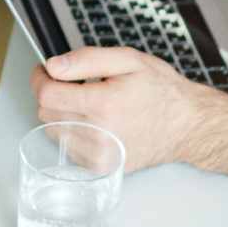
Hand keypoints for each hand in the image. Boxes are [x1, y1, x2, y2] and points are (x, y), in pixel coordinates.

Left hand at [32, 47, 226, 170]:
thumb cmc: (161, 91)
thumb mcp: (129, 60)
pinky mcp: (100, 167)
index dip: (40, 78)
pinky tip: (94, 121)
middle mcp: (98, 134)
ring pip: (53, 130)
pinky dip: (72, 131)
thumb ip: (86, 59)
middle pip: (45, 112)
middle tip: (73, 83)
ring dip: (61, 113)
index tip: (46, 70)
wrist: (187, 125)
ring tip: (87, 102)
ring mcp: (99, 155)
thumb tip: (53, 66)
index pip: (47, 94)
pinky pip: (67, 147)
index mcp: (104, 104)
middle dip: (52, 93)